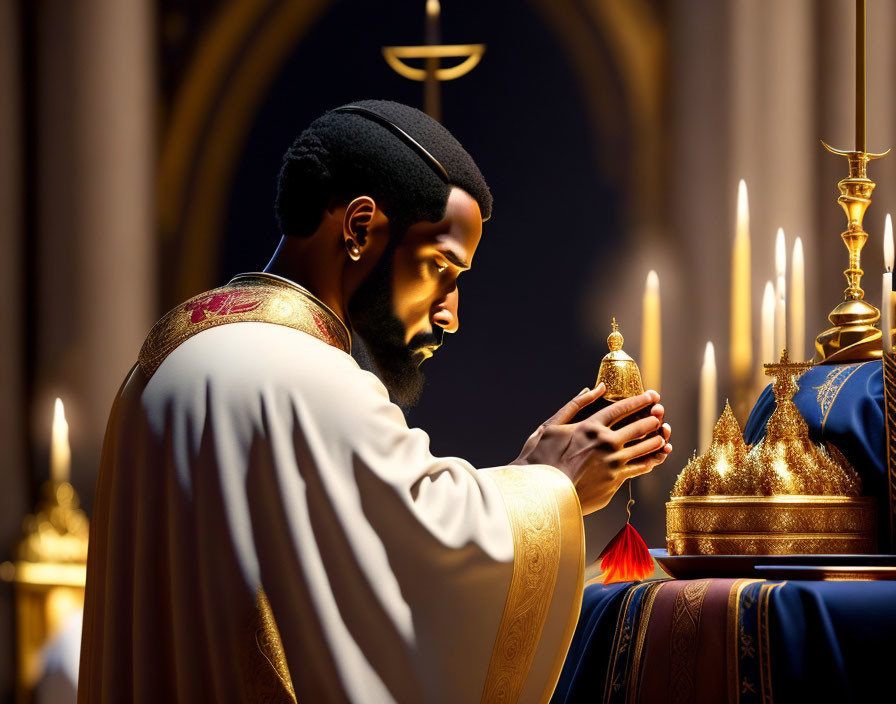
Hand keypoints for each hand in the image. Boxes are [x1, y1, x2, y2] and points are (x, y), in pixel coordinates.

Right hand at [511, 384, 672, 514]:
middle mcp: (606, 444)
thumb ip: (574, 405)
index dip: (641, 401)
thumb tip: (593, 389)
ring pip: (645, 450)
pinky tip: (654, 458)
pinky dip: (650, 461)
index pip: (622, 408)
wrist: (539, 493)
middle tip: (660, 416)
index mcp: (590, 427)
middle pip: (639, 427)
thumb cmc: (540, 459)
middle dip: (653, 420)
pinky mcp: (615, 483)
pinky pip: (640, 469)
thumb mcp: (551, 426)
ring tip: (663, 437)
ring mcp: (613, 465)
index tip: (653, 396)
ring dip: (657, 441)